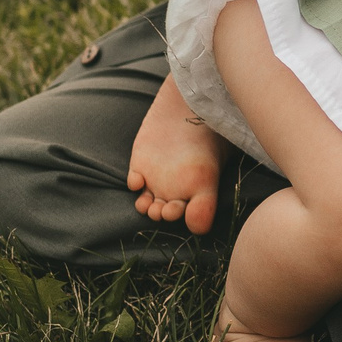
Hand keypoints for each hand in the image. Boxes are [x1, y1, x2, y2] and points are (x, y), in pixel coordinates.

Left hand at [125, 75, 224, 235]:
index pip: (188, 217)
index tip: (179, 208)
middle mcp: (176, 191)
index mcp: (196, 195)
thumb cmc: (206, 143)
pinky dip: (133, 184)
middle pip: (164, 213)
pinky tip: (138, 179)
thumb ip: (205, 206)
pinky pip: (133, 183)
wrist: (189, 111)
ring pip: (146, 204)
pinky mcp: (140, 167)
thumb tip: (198, 230)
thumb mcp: (209, 177)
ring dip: (144, 207)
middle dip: (161, 214)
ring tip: (147, 203)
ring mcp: (156, 181)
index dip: (182, 217)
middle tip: (163, 208)